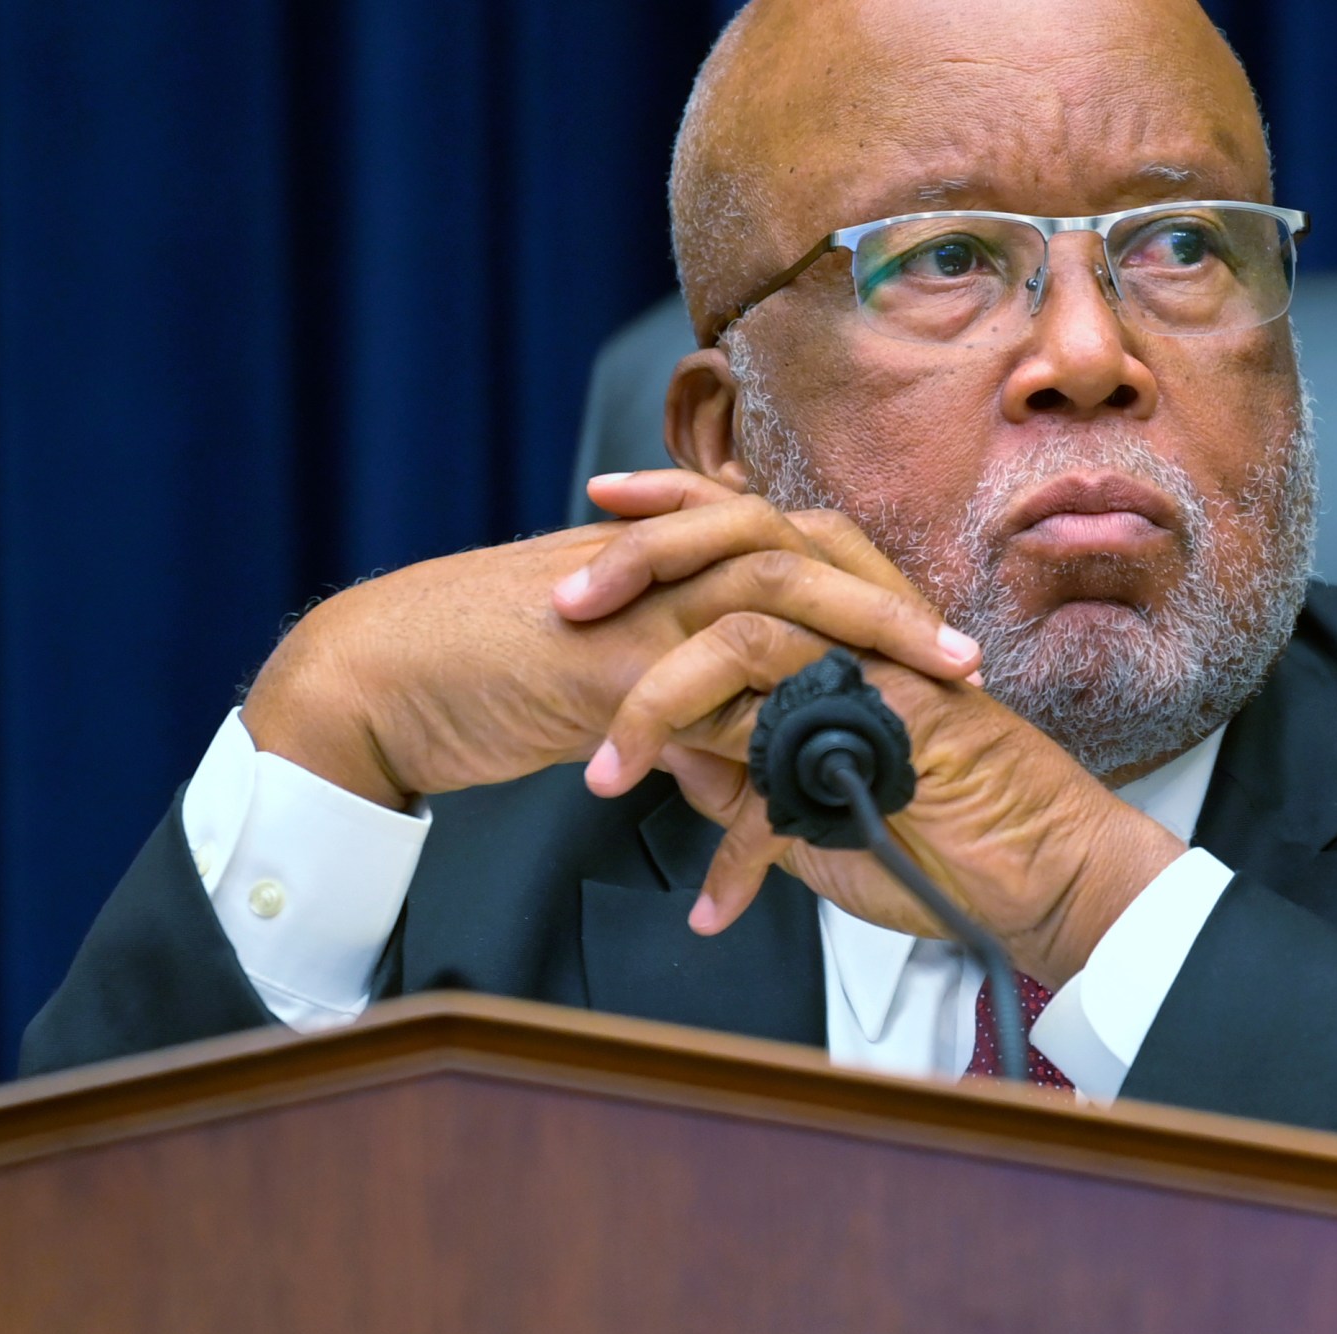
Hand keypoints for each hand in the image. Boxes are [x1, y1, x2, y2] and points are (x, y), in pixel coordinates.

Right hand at [239, 471, 980, 808]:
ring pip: (760, 605)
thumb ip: (676, 703)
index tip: (934, 638)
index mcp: (662, 564)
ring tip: (914, 696)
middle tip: (961, 660)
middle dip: (886, 607)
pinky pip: (688, 695)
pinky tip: (799, 776)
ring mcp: (627, 610)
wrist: (375, 674)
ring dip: (848, 646)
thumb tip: (740, 763)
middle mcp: (654, 572)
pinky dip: (745, 739)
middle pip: (795, 560)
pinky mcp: (592, 666)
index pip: (784, 553)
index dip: (863, 590)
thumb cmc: (480, 671)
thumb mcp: (598, 674)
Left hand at [579, 518, 1184, 986]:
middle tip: (564, 607)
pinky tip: (715, 904)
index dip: (673, 509)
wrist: (1039, 874)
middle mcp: (860, 624)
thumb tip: (682, 762)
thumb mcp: (811, 793)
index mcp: (843, 616)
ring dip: (655, 707)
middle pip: (739, 543)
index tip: (602, 508)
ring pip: (741, 638)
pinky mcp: (891, 731)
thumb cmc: (943, 829)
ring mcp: (877, 669)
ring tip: (602, 776)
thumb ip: (747, 763)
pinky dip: (739, 850)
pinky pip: (784, 767)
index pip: (748, 529)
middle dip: (640, 563)